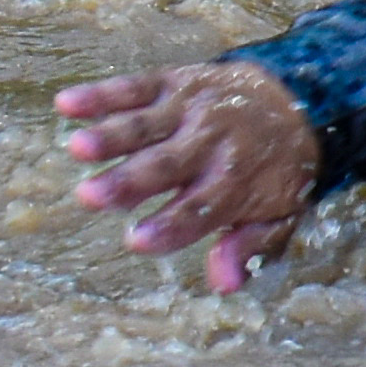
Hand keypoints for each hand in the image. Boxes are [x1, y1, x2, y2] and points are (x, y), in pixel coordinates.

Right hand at [57, 59, 322, 288]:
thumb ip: (251, 249)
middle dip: (128, 181)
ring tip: (78, 148)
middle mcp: (212, 144)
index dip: (170, 225)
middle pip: (165, 166)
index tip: (136, 240)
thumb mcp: (281, 215)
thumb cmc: (275, 169)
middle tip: (90, 196)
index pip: (201, 208)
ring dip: (111, 135)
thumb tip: (224, 283)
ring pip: (147, 125)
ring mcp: (191, 110)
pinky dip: (101, 95)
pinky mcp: (175, 83)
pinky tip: (66, 104)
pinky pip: (136, 88)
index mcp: (237, 182)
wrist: (299, 98)